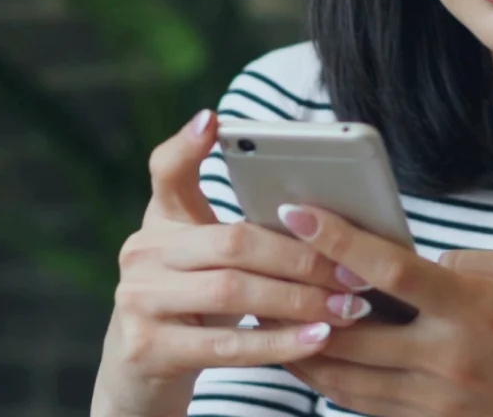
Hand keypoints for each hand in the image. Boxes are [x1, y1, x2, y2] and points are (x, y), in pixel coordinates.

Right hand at [91, 111, 362, 416]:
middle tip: (354, 271)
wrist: (138, 373)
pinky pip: (227, 346)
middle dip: (301, 256)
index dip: (187, 145)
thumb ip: (241, 235)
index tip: (215, 119)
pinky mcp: (148, 348)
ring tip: (348, 307)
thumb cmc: (191, 307)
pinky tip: (319, 340)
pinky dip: (279, 342)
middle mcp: (141, 254)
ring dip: (300, 300)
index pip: (166, 172)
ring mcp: (139, 300)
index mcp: (159, 223)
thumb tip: (320, 219)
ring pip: (233, 291)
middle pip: (231, 241)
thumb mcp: (203, 262)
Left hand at [275, 204, 492, 416]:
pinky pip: (360, 402)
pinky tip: (305, 352)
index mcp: (474, 310)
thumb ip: (472, 261)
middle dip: (298, 294)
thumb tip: (417, 258)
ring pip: (343, 372)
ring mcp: (435, 398)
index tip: (298, 211)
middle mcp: (447, 357)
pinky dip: (325, 377)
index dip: (338, 238)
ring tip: (265, 308)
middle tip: (261, 262)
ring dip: (299, 339)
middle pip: (348, 327)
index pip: (391, 270)